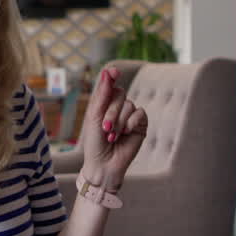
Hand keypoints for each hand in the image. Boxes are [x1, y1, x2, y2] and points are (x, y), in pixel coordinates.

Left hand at [78, 67, 147, 190]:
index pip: (110, 85)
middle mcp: (118, 107)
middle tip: (106, 128)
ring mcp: (130, 115)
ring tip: (112, 136)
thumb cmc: (95, 143)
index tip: (114, 72)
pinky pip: (139, 114)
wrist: (103, 164)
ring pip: (129, 105)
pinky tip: (125, 135)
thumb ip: (102, 95)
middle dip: (111, 111)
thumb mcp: (95, 117)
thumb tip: (108, 71)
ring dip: (119, 121)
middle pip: (120, 94)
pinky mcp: (141, 125)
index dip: (112, 76)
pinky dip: (131, 124)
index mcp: (104, 103)